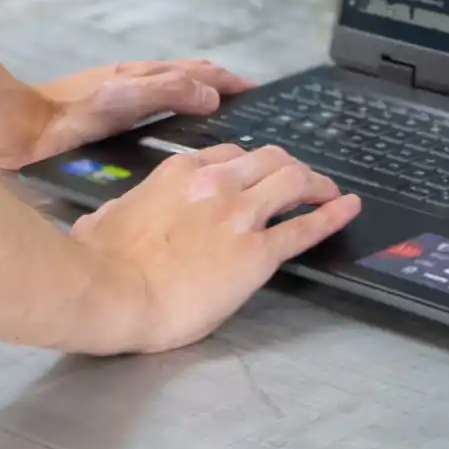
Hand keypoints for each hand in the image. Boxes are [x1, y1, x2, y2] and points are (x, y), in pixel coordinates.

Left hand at [0, 60, 255, 167]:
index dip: (228, 80)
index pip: (197, 71)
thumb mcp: (123, 100)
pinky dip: (173, 109)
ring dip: (196, 95)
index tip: (254, 89)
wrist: (18, 131)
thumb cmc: (67, 117)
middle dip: (218, 83)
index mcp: (142, 76)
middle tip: (244, 98)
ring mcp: (118, 97)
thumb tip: (212, 94)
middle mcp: (133, 82)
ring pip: (169, 90)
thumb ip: (167, 92)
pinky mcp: (105, 116)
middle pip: (186, 75)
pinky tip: (170, 129)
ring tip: (217, 111)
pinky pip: (152, 106)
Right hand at [72, 145, 361, 352]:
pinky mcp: (259, 253)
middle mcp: (216, 184)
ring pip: (293, 182)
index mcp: (180, 173)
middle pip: (270, 159)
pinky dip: (332, 215)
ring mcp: (241, 216)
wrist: (113, 293)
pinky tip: (348, 208)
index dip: (251, 164)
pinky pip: (305, 227)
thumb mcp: (105, 219)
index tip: (258, 174)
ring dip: (315, 183)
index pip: (229, 155)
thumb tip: (112, 216)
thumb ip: (122, 210)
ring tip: (329, 191)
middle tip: (301, 178)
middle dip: (289, 166)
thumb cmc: (101, 262)